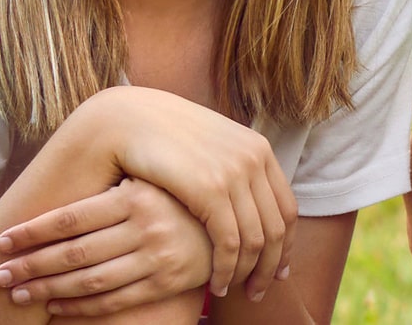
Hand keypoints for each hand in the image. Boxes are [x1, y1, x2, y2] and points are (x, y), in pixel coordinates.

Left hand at [0, 178, 221, 314]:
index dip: (33, 231)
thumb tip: (45, 191)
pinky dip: (79, 307)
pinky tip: (54, 306)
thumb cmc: (175, 197)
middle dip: (31, 265)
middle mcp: (148, 227)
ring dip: (48, 289)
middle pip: (75, 252)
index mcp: (136, 195)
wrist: (229, 221)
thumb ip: (105, 189)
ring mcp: (159, 258)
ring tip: (19, 292)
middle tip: (0, 273)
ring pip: (90, 280)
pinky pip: (114, 301)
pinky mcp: (167, 283)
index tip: (3, 240)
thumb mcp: (146, 182)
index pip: (71, 217)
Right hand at [70, 86, 297, 300]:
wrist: (124, 118)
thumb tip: (243, 199)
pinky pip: (230, 242)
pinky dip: (227, 269)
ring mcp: (236, 172)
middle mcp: (254, 158)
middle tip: (260, 292)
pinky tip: (216, 285)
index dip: (286, 244)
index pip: (287, 207)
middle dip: (272, 266)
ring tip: (234, 292)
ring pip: (257, 239)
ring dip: (248, 273)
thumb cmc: (158, 138)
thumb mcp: (204, 151)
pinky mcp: (211, 188)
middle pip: (278, 227)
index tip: (279, 270)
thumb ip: (227, 169)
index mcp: (257, 149)